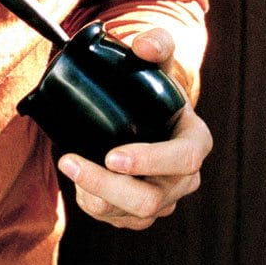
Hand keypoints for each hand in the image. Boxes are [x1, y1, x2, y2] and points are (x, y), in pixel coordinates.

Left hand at [58, 28, 212, 230]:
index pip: (183, 159)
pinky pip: (119, 220)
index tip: (112, 155)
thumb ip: (156, 44)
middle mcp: (186, 178)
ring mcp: (166, 200)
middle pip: (151, 198)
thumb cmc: (151, 86)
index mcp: (196, 141)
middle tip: (70, 162)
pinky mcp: (144, 215)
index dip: (149, 161)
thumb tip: (143, 47)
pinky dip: (95, 204)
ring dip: (94, 194)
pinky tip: (80, 183)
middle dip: (107, 185)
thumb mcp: (157, 59)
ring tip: (70, 166)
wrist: (145, 113)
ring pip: (132, 214)